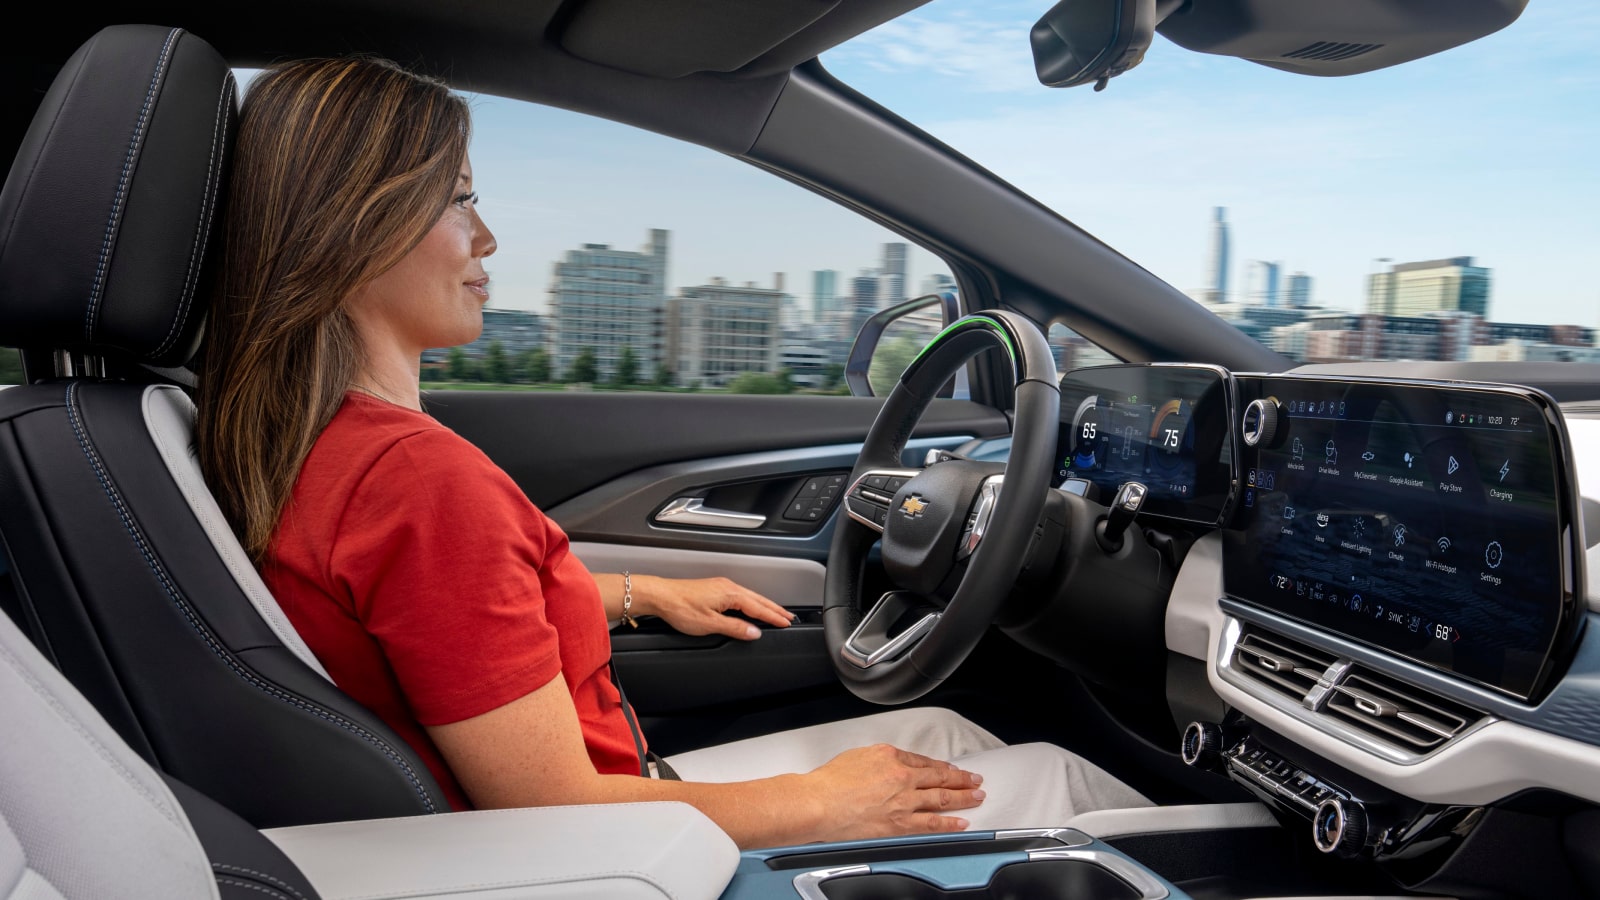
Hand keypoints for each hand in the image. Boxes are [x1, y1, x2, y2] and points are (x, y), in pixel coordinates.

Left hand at [637, 575, 794, 639]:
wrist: (660, 596)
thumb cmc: (680, 607)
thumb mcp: (710, 624)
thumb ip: (735, 628)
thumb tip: (754, 632)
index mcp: (730, 594)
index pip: (759, 608)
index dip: (773, 617)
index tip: (786, 623)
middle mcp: (728, 587)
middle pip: (758, 599)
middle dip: (774, 609)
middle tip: (789, 618)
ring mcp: (721, 586)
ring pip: (750, 596)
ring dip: (764, 605)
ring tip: (775, 613)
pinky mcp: (714, 589)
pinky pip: (740, 595)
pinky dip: (752, 602)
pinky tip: (752, 608)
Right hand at [803, 744, 985, 842]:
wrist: (818, 802)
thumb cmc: (828, 782)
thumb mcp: (857, 756)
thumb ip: (878, 760)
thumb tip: (889, 766)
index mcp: (890, 756)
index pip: (923, 761)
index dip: (941, 766)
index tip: (951, 769)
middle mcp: (901, 777)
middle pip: (939, 777)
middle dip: (961, 779)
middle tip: (975, 779)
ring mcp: (903, 801)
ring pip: (942, 798)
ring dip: (964, 797)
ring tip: (977, 796)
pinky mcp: (900, 823)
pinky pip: (932, 823)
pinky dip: (949, 822)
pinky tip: (961, 821)